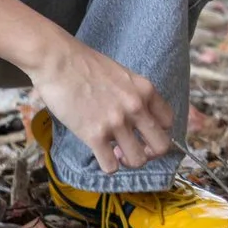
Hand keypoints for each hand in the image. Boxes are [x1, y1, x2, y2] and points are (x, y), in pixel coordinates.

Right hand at [28, 38, 175, 174]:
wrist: (59, 61)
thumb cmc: (86, 65)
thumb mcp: (123, 75)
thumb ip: (134, 94)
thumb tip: (138, 116)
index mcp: (145, 90)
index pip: (169, 122)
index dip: (158, 132)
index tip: (145, 134)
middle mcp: (136, 107)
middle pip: (161, 146)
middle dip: (150, 153)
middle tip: (135, 149)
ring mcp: (116, 122)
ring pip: (138, 160)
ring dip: (127, 161)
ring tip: (116, 152)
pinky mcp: (94, 135)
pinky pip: (111, 166)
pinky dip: (108, 166)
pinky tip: (101, 155)